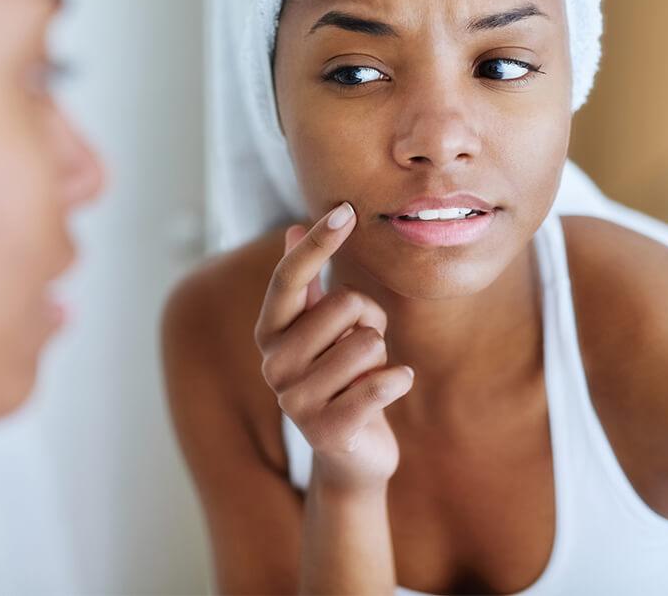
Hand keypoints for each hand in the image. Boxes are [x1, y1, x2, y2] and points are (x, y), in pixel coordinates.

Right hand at [255, 202, 413, 490]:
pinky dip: (398, 379)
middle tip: (365, 346)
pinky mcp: (327, 431)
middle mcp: (273, 364)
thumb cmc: (340, 379)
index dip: (317, 243)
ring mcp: (295, 400)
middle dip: (371, 319)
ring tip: (367, 376)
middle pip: (344, 304)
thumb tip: (291, 226)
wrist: (350, 456)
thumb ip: (306, 283)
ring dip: (381, 357)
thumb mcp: (320, 330)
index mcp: (269, 333)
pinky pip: (380, 383)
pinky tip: (392, 388)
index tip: (346, 211)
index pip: (289, 277)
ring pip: (368, 343)